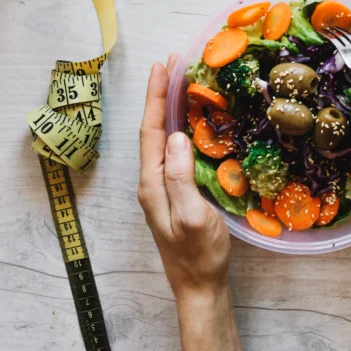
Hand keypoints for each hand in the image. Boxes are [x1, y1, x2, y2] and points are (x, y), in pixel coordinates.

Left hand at [138, 55, 231, 298]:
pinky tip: (193, 122)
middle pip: (154, 129)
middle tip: (173, 63)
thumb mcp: (191, 217)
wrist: (199, 287)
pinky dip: (182, 128)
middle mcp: (153, 181)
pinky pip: (176, 151)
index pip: (151, 130)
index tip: (162, 67)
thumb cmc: (198, 256)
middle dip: (161, 94)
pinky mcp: (176, 192)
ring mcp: (163, 187)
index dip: (155, 97)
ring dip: (170, 108)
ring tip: (181, 82)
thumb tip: (177, 137)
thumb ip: (180, 178)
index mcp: (152, 183)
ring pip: (164, 138)